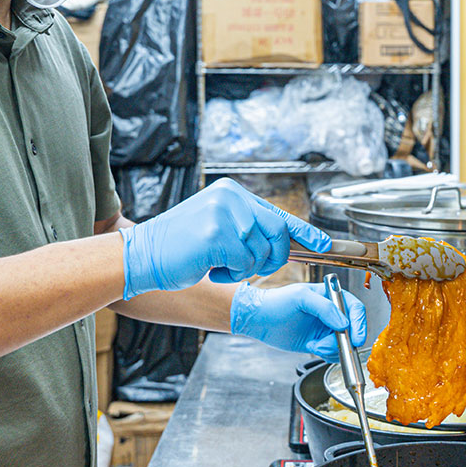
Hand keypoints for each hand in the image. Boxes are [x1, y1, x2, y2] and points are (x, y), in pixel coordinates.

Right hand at [119, 178, 330, 299]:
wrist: (141, 254)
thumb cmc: (178, 247)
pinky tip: (209, 267)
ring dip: (244, 269)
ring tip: (216, 263)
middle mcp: (230, 197)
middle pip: (278, 232)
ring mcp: (223, 214)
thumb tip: (283, 241)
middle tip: (247, 267)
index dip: (305, 231)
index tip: (324, 243)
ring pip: (262, 252)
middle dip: (272, 258)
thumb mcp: (217, 227)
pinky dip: (230, 274)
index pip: (277, 211)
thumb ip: (246, 228)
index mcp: (232, 192)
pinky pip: (244, 264)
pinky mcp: (216, 235)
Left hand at [230, 281, 367, 361]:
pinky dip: (327, 354)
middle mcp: (332, 312)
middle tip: (331, 345)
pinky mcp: (320, 342)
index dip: (359, 323)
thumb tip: (343, 323)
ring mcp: (326, 328)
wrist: (259, 319)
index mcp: (331, 296)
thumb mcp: (300, 298)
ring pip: (344, 343)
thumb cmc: (276, 302)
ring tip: (315, 345)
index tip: (356, 338)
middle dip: (345, 340)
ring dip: (332, 348)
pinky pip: (334, 352)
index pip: (355, 308)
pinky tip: (312, 347)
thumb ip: (324, 308)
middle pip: (353, 328)